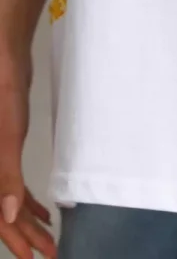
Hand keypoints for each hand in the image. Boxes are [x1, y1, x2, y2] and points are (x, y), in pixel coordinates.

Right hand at [0, 48, 55, 257]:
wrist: (5, 60)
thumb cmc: (3, 95)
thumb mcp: (8, 138)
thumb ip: (7, 178)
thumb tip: (7, 216)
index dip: (13, 239)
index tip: (31, 258)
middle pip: (2, 212)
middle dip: (24, 236)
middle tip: (49, 253)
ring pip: (8, 201)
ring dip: (28, 221)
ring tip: (50, 240)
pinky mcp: (4, 149)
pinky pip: (13, 183)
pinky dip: (27, 200)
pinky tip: (44, 212)